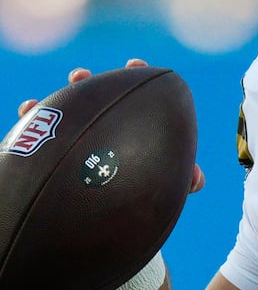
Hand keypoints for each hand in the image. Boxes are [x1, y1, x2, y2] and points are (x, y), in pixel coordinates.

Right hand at [17, 58, 204, 192]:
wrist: (111, 223)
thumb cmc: (142, 197)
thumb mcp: (164, 187)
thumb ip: (183, 181)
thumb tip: (197, 180)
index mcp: (135, 127)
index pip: (138, 95)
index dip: (136, 76)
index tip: (135, 65)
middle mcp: (107, 128)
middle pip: (100, 96)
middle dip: (92, 81)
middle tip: (81, 75)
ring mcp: (80, 137)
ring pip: (69, 108)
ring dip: (63, 94)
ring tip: (52, 94)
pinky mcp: (55, 150)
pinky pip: (39, 129)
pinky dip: (32, 113)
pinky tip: (27, 107)